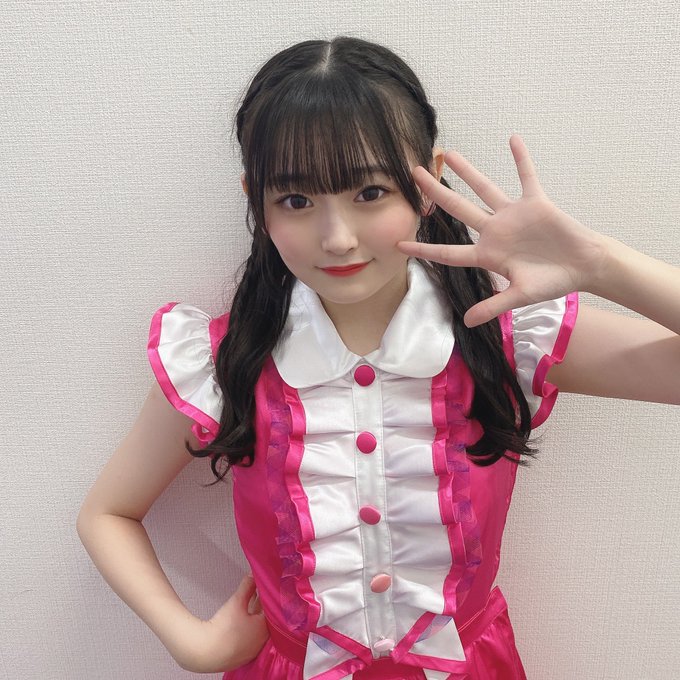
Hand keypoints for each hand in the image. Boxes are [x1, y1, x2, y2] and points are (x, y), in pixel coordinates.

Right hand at [174, 574, 268, 672]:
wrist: (205, 652)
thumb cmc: (224, 626)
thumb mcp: (236, 602)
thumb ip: (247, 586)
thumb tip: (252, 574)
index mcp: (265, 628)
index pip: (271, 609)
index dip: (268, 597)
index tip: (266, 587)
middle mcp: (262, 641)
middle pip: (265, 620)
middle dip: (262, 605)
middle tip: (259, 591)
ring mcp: (252, 651)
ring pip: (257, 629)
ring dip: (255, 616)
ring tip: (250, 600)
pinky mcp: (241, 656)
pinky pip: (249, 639)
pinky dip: (248, 628)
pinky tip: (242, 620)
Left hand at [397, 134, 609, 327]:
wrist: (583, 267)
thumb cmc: (552, 282)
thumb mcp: (520, 297)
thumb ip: (493, 307)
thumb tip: (467, 323)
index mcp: (487, 254)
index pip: (448, 251)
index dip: (424, 248)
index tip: (399, 243)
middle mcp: (494, 231)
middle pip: (458, 209)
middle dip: (435, 192)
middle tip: (413, 174)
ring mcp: (513, 215)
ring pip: (485, 188)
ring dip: (468, 171)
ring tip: (449, 154)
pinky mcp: (535, 202)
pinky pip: (527, 176)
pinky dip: (521, 159)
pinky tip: (512, 139)